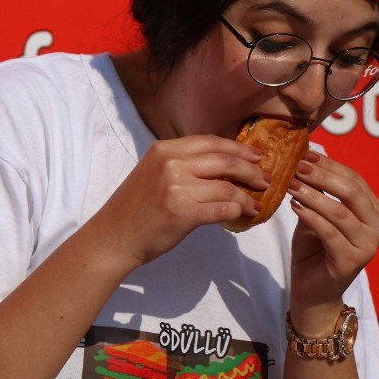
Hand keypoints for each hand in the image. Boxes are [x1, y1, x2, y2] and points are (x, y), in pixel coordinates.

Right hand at [94, 135, 268, 268]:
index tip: (256, 156)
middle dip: (250, 170)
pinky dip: (239, 211)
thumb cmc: (135, 208)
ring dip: (247, 196)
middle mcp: (171, 163)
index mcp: (165, 149)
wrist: (114, 237)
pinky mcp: (183, 212)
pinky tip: (245, 214)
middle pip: (225, 161)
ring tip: (256, 201)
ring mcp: (177, 187)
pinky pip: (223, 209)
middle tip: (264, 179)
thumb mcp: (154, 172)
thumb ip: (182, 164)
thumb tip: (223, 165)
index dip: (238, 148)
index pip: (211, 142)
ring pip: (227, 187)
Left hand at [287, 150, 378, 334]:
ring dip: (312, 194)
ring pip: (339, 212)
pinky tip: (293, 205)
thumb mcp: (317, 212)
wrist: (312, 291)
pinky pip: (329, 233)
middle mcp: (378, 228)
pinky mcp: (352, 262)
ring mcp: (368, 247)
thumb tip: (305, 156)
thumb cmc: (314, 248)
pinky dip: (310, 216)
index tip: (304, 153)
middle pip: (351, 192)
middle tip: (296, 165)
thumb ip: (319, 189)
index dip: (329, 165)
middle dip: (322, 175)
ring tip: (290, 183)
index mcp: (374, 212)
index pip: (354, 180)